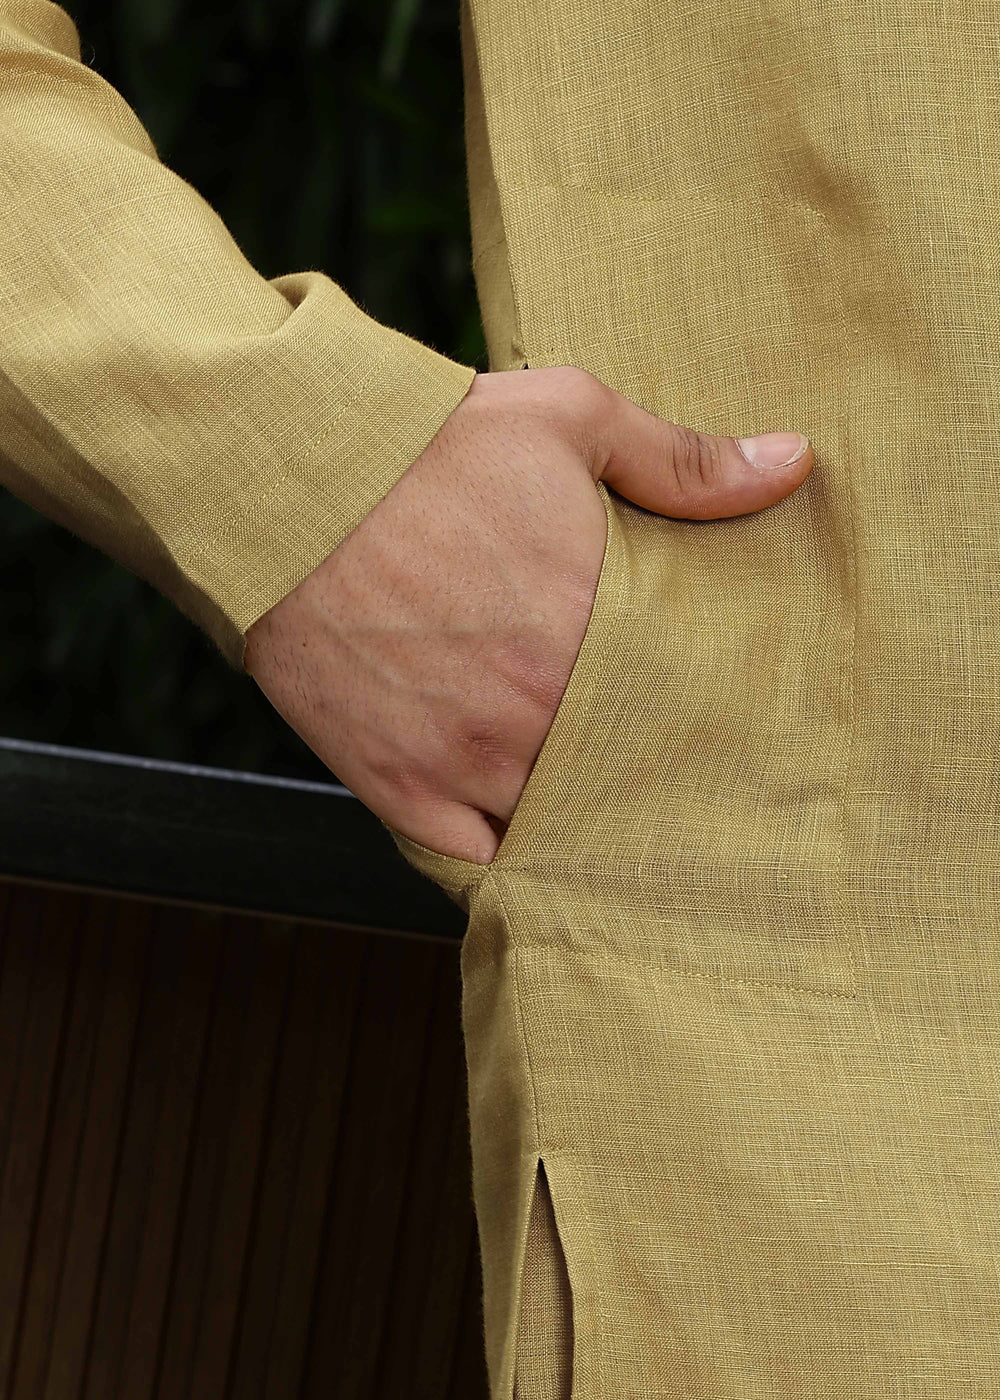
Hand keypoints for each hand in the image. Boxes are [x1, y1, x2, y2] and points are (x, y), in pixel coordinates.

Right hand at [244, 366, 813, 863]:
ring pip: (552, 831)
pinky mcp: (394, 785)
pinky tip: (516, 840)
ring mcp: (463, 761)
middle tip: (656, 774)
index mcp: (593, 631)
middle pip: (622, 783)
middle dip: (642, 779)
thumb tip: (793, 462)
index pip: (682, 713)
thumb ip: (684, 460)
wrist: (282, 478)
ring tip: (594, 812)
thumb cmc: (426, 443)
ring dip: (575, 823)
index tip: (704, 723)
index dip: (697, 724)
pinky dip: (497, 859)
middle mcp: (536, 714)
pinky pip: (468, 863)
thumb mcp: (569, 419)